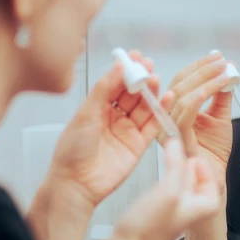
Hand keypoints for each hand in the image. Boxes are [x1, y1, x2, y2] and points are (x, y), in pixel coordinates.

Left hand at [45, 50, 169, 208]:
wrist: (76, 182)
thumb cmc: (72, 149)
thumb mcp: (86, 113)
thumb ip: (104, 88)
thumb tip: (119, 65)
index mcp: (97, 107)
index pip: (116, 83)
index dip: (126, 70)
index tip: (135, 57)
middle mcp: (113, 117)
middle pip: (133, 94)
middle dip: (141, 79)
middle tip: (148, 67)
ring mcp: (127, 130)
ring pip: (144, 107)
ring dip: (152, 93)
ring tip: (157, 80)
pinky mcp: (138, 145)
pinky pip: (153, 125)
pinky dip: (161, 112)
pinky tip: (166, 99)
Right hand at [84, 139, 219, 239]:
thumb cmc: (148, 231)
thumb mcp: (169, 191)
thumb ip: (175, 166)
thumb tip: (177, 144)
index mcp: (201, 207)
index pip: (212, 183)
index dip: (204, 168)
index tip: (192, 156)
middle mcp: (189, 210)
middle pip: (196, 183)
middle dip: (188, 166)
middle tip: (180, 151)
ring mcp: (172, 212)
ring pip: (180, 185)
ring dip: (176, 170)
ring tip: (169, 157)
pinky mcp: (156, 214)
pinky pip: (166, 191)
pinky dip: (164, 179)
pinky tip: (156, 175)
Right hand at [161, 51, 233, 194]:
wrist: (213, 178)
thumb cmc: (213, 151)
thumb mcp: (219, 117)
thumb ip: (220, 96)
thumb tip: (227, 72)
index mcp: (173, 109)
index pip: (182, 81)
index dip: (198, 66)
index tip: (218, 56)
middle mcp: (166, 117)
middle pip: (179, 83)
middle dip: (202, 69)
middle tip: (221, 60)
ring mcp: (168, 127)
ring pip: (182, 95)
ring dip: (205, 79)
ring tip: (224, 71)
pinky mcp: (176, 138)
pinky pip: (185, 112)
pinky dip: (200, 96)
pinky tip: (214, 87)